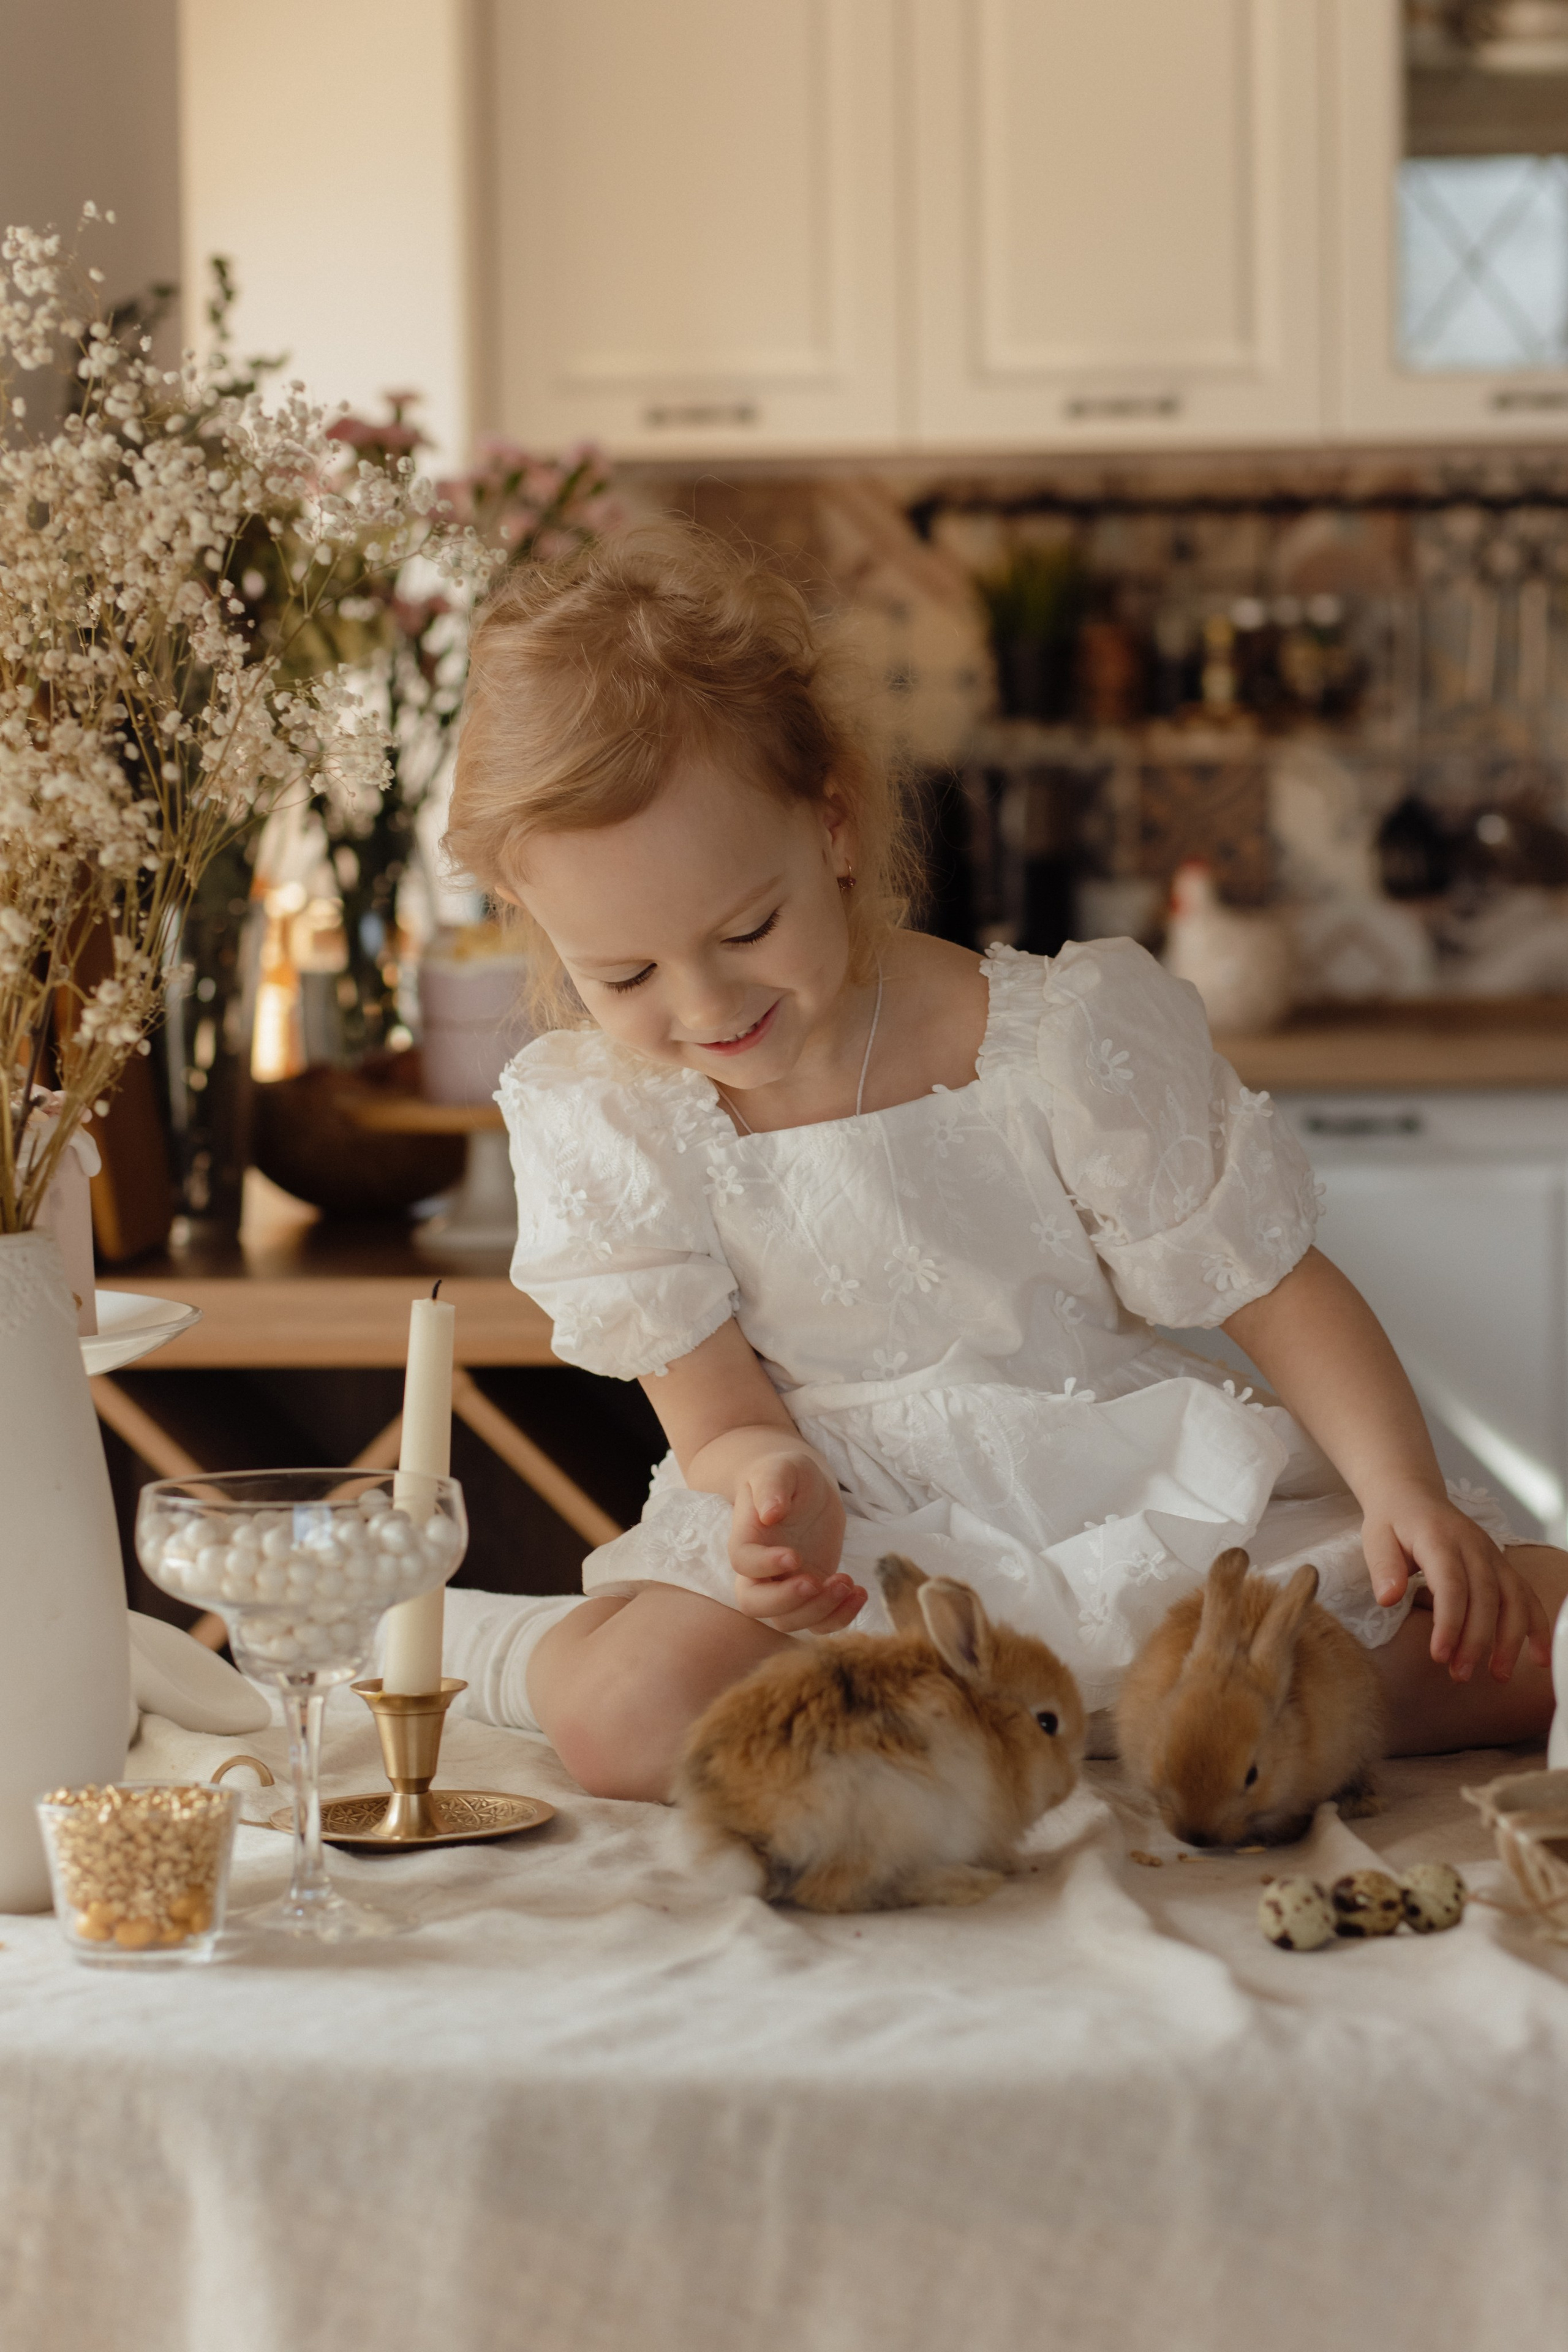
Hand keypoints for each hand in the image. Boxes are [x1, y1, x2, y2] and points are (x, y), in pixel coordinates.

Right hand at [729, 1449, 864, 1633]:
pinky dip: (840, 1618)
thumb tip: (770, 1513)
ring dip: (819, 1610)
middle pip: (756, 1605)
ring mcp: (784, 1587)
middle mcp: (759, 1571)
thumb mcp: (783, 1468)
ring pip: (788, 1621)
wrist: (805, 1489)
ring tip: (847, 1582)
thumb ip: (773, 1486)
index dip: (765, 1566)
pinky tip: (859, 1592)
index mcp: (747, 1538)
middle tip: (818, 1581)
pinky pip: (818, 1622)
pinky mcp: (811, 1594)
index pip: (743, 1563)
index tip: (794, 1556)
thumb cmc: (787, 1474)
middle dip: (787, 1601)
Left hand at [1362, 1482, 1551, 1683]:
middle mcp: (1473, 1546)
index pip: (1451, 1584)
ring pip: (1513, 1598)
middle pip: (1485, 1597)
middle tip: (1460, 1674)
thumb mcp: (1375, 1537)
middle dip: (1476, 1640)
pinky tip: (1538, 1657)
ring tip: (1498, 1675)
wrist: (1414, 1496)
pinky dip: (1537, 1626)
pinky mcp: (1502, 1567)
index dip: (1449, 1622)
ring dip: (1510, 1639)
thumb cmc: (1393, 1521)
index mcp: (1439, 1538)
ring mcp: (1492, 1556)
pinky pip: (1526, 1596)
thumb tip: (1388, 1598)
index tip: (1440, 1655)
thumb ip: (1383, 1566)